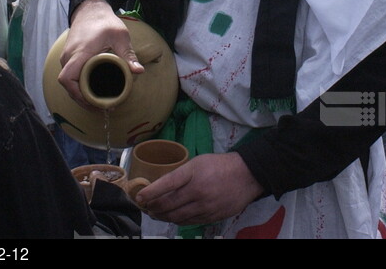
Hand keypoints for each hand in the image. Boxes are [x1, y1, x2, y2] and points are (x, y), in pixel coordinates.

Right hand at [58, 0, 142, 107]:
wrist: (90, 9)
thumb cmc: (104, 21)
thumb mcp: (120, 36)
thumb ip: (128, 54)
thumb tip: (139, 71)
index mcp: (80, 52)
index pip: (67, 78)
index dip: (77, 94)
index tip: (93, 101)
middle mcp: (68, 56)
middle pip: (68, 85)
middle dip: (83, 100)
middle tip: (102, 107)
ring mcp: (66, 57)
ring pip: (68, 82)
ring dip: (81, 94)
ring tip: (99, 102)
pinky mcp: (68, 57)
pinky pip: (70, 76)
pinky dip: (79, 86)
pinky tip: (92, 92)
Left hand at [134, 153, 263, 225]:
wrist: (246, 176)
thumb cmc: (219, 165)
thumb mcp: (198, 162)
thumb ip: (181, 175)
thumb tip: (161, 187)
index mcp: (193, 173)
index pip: (167, 183)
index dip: (151, 192)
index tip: (139, 197)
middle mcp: (198, 191)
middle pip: (169, 204)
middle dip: (154, 207)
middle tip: (146, 208)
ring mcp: (205, 206)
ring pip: (177, 216)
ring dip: (163, 216)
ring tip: (156, 214)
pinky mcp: (212, 217)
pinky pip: (190, 222)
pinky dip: (178, 221)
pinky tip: (173, 217)